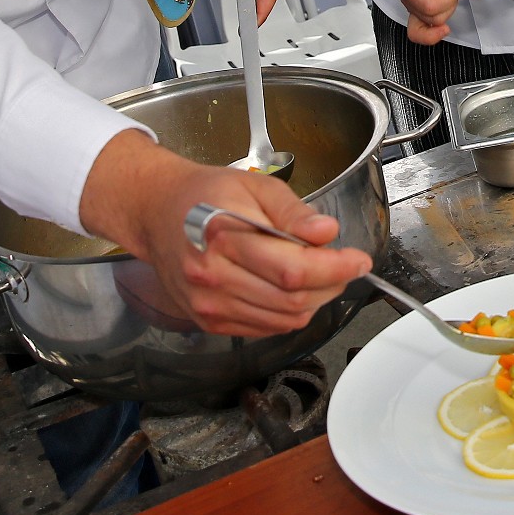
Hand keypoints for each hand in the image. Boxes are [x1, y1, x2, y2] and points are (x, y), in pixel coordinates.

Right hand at [79, 131, 371, 335]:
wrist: (156, 212)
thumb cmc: (205, 194)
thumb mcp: (255, 186)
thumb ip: (294, 212)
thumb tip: (327, 233)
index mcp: (225, 235)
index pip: (294, 269)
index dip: (336, 268)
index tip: (358, 259)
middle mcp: (213, 275)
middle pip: (293, 300)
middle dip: (331, 284)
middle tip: (343, 264)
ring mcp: (208, 303)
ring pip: (283, 319)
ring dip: (314, 301)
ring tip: (318, 274)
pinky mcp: (209, 320)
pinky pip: (265, 328)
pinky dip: (289, 314)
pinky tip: (290, 289)